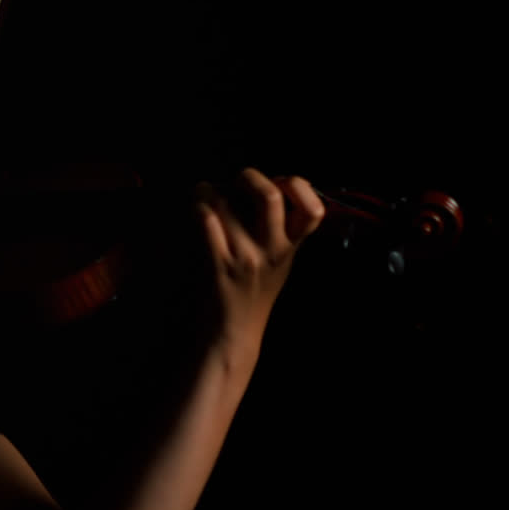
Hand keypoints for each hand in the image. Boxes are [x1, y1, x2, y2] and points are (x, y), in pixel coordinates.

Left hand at [194, 168, 324, 356]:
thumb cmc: (254, 292)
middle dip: (249, 177)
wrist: (234, 332)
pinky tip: (195, 209)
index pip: (313, 210)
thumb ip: (282, 228)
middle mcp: (272, 251)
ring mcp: (245, 258)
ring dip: (209, 191)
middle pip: (269, 196)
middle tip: (236, 183)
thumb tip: (274, 183)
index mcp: (290, 247)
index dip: (299, 187)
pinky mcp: (217, 265)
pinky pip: (206, 222)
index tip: (280, 183)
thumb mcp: (280, 261)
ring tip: (204, 195)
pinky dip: (196, 208)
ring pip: (226, 203)